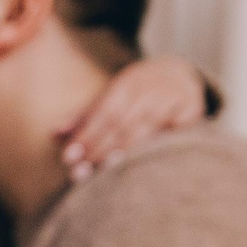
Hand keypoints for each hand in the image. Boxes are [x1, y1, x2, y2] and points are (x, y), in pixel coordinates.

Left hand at [57, 54, 210, 178]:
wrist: (181, 74)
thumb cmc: (137, 92)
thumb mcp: (112, 95)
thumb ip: (84, 115)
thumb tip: (54, 134)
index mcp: (128, 82)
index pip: (103, 113)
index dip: (86, 135)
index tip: (69, 158)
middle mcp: (151, 88)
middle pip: (122, 124)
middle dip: (99, 150)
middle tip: (81, 173)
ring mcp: (173, 99)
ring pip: (146, 132)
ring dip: (125, 154)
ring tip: (106, 173)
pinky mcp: (193, 111)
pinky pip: (174, 135)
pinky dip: (159, 150)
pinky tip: (143, 168)